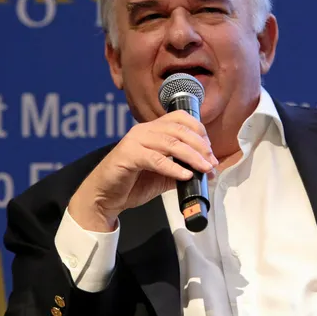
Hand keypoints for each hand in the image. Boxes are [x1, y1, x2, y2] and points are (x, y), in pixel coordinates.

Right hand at [68, 111, 218, 231]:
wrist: (104, 197)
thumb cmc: (131, 183)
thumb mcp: (163, 175)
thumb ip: (181, 169)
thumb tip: (206, 171)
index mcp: (152, 129)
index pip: (181, 119)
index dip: (200, 132)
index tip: (211, 151)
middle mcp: (144, 130)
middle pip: (179, 130)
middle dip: (200, 146)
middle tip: (212, 162)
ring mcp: (135, 141)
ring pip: (170, 143)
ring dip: (192, 156)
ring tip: (205, 169)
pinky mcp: (128, 155)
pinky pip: (155, 159)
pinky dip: (173, 167)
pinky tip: (185, 175)